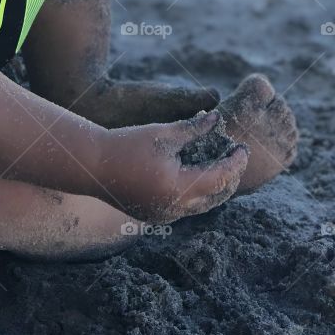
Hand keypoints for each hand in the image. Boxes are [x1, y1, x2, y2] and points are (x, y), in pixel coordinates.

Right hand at [96, 108, 248, 223]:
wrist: (91, 165)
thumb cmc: (126, 144)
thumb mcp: (163, 133)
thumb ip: (194, 128)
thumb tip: (217, 118)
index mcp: (178, 188)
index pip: (220, 178)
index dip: (235, 163)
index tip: (243, 148)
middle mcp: (173, 209)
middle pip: (215, 197)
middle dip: (229, 177)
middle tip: (235, 157)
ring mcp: (162, 216)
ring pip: (201, 205)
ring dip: (213, 187)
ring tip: (218, 164)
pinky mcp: (152, 216)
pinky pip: (184, 208)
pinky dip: (195, 192)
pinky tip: (195, 174)